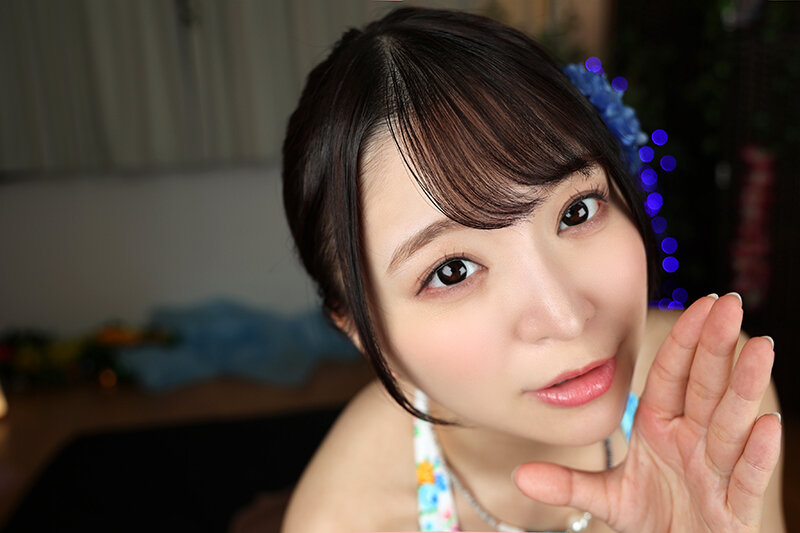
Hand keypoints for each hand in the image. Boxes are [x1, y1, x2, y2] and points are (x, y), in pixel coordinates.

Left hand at [512, 293, 781, 531]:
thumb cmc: (653, 518)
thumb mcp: (607, 498)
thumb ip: (569, 484)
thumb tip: (522, 475)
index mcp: (661, 429)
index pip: (672, 378)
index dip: (684, 344)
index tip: (698, 305)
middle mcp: (692, 442)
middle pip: (705, 388)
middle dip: (718, 347)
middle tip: (730, 305)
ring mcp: (715, 473)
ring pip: (731, 423)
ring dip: (745, 386)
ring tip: (759, 347)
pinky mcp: (734, 509)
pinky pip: (746, 477)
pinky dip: (756, 453)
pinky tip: (767, 424)